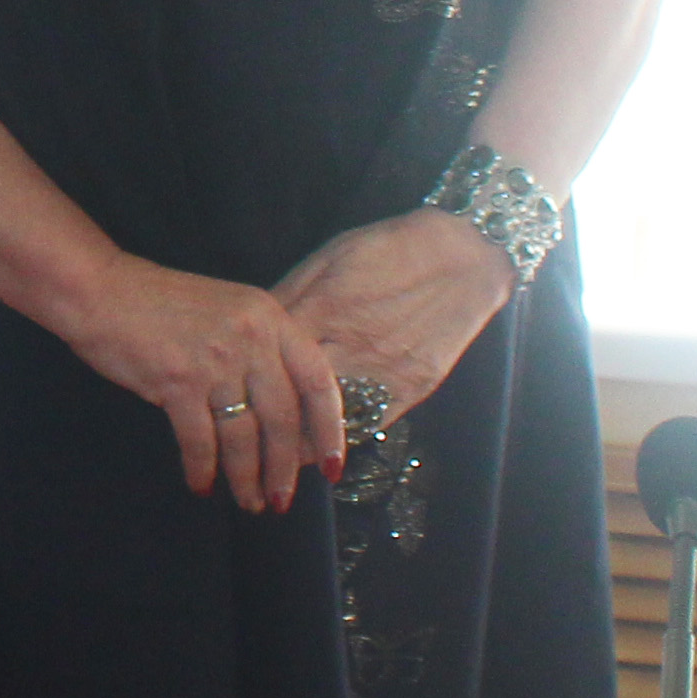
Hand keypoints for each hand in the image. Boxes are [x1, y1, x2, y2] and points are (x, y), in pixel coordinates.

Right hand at [56, 255, 344, 508]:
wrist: (101, 290)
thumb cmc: (162, 304)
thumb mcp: (228, 312)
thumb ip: (260, 351)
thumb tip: (285, 417)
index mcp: (270, 318)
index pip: (318, 380)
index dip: (331, 429)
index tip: (333, 467)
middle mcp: (250, 338)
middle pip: (282, 418)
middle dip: (284, 469)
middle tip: (281, 500)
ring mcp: (214, 359)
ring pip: (243, 435)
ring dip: (246, 477)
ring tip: (249, 502)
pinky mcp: (177, 381)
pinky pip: (200, 440)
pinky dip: (202, 468)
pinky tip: (201, 484)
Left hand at [266, 212, 518, 427]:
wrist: (464, 257)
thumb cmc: (386, 250)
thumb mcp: (328, 259)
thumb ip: (290, 295)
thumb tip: (253, 328)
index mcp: (321, 308)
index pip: (271, 357)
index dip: (248, 381)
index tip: (232, 397)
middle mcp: (349, 344)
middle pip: (296, 395)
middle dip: (269, 416)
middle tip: (248, 432)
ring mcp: (383, 369)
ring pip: (330, 418)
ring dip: (303, 435)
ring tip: (281, 446)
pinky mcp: (413, 386)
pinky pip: (370, 422)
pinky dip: (345, 434)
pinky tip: (326, 440)